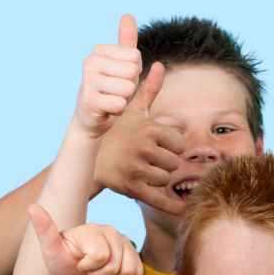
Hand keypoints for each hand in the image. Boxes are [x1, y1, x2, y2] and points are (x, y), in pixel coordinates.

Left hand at [29, 203, 143, 274]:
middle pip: (114, 265)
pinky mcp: (134, 254)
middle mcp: (110, 230)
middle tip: (88, 270)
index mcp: (91, 228)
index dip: (89, 267)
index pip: (100, 255)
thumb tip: (32, 207)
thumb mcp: (50, 251)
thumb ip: (44, 230)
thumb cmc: (60, 264)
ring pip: (127, 270)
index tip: (79, 264)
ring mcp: (124, 241)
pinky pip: (137, 274)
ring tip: (98, 272)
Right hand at [75, 14, 144, 137]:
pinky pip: (120, 104)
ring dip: (124, 99)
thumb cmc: (110, 90)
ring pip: (128, 89)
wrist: (90, 120)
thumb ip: (126, 41)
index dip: (134, 72)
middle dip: (130, 86)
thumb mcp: (121, 64)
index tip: (120, 78)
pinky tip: (106, 110)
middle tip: (116, 92)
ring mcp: (87, 80)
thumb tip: (128, 15)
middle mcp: (90, 62)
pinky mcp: (88, 101)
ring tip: (110, 100)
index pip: (136, 56)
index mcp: (99, 50)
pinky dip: (118, 111)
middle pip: (133, 72)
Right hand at [94, 61, 186, 216]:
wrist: (90, 158)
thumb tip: (159, 64)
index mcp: (149, 129)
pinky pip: (158, 200)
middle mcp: (144, 148)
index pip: (179, 144)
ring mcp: (137, 169)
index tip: (157, 146)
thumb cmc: (117, 133)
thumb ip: (149, 89)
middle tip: (148, 159)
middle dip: (165, 163)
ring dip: (158, 178)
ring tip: (142, 169)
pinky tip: (183, 210)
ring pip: (165, 179)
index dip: (171, 147)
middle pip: (174, 163)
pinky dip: (172, 207)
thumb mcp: (132, 111)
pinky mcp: (131, 188)